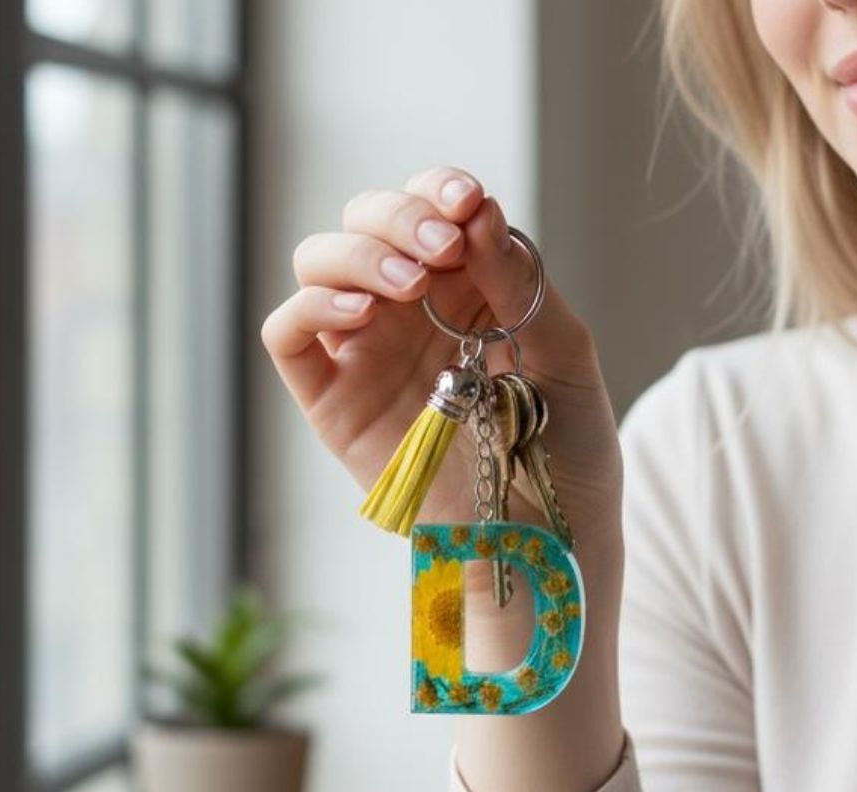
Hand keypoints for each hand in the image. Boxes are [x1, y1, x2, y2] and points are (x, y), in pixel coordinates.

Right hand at [260, 165, 623, 574]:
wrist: (544, 537)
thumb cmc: (567, 450)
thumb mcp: (566, 358)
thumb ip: (522, 286)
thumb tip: (478, 213)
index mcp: (468, 290)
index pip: (431, 209)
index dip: (438, 190)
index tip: (467, 204)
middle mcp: (411, 313)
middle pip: (366, 223)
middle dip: (397, 215)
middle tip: (439, 247)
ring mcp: (368, 354)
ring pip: (319, 264)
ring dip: (356, 253)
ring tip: (409, 283)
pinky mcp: (334, 401)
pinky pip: (290, 336)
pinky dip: (311, 307)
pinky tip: (361, 314)